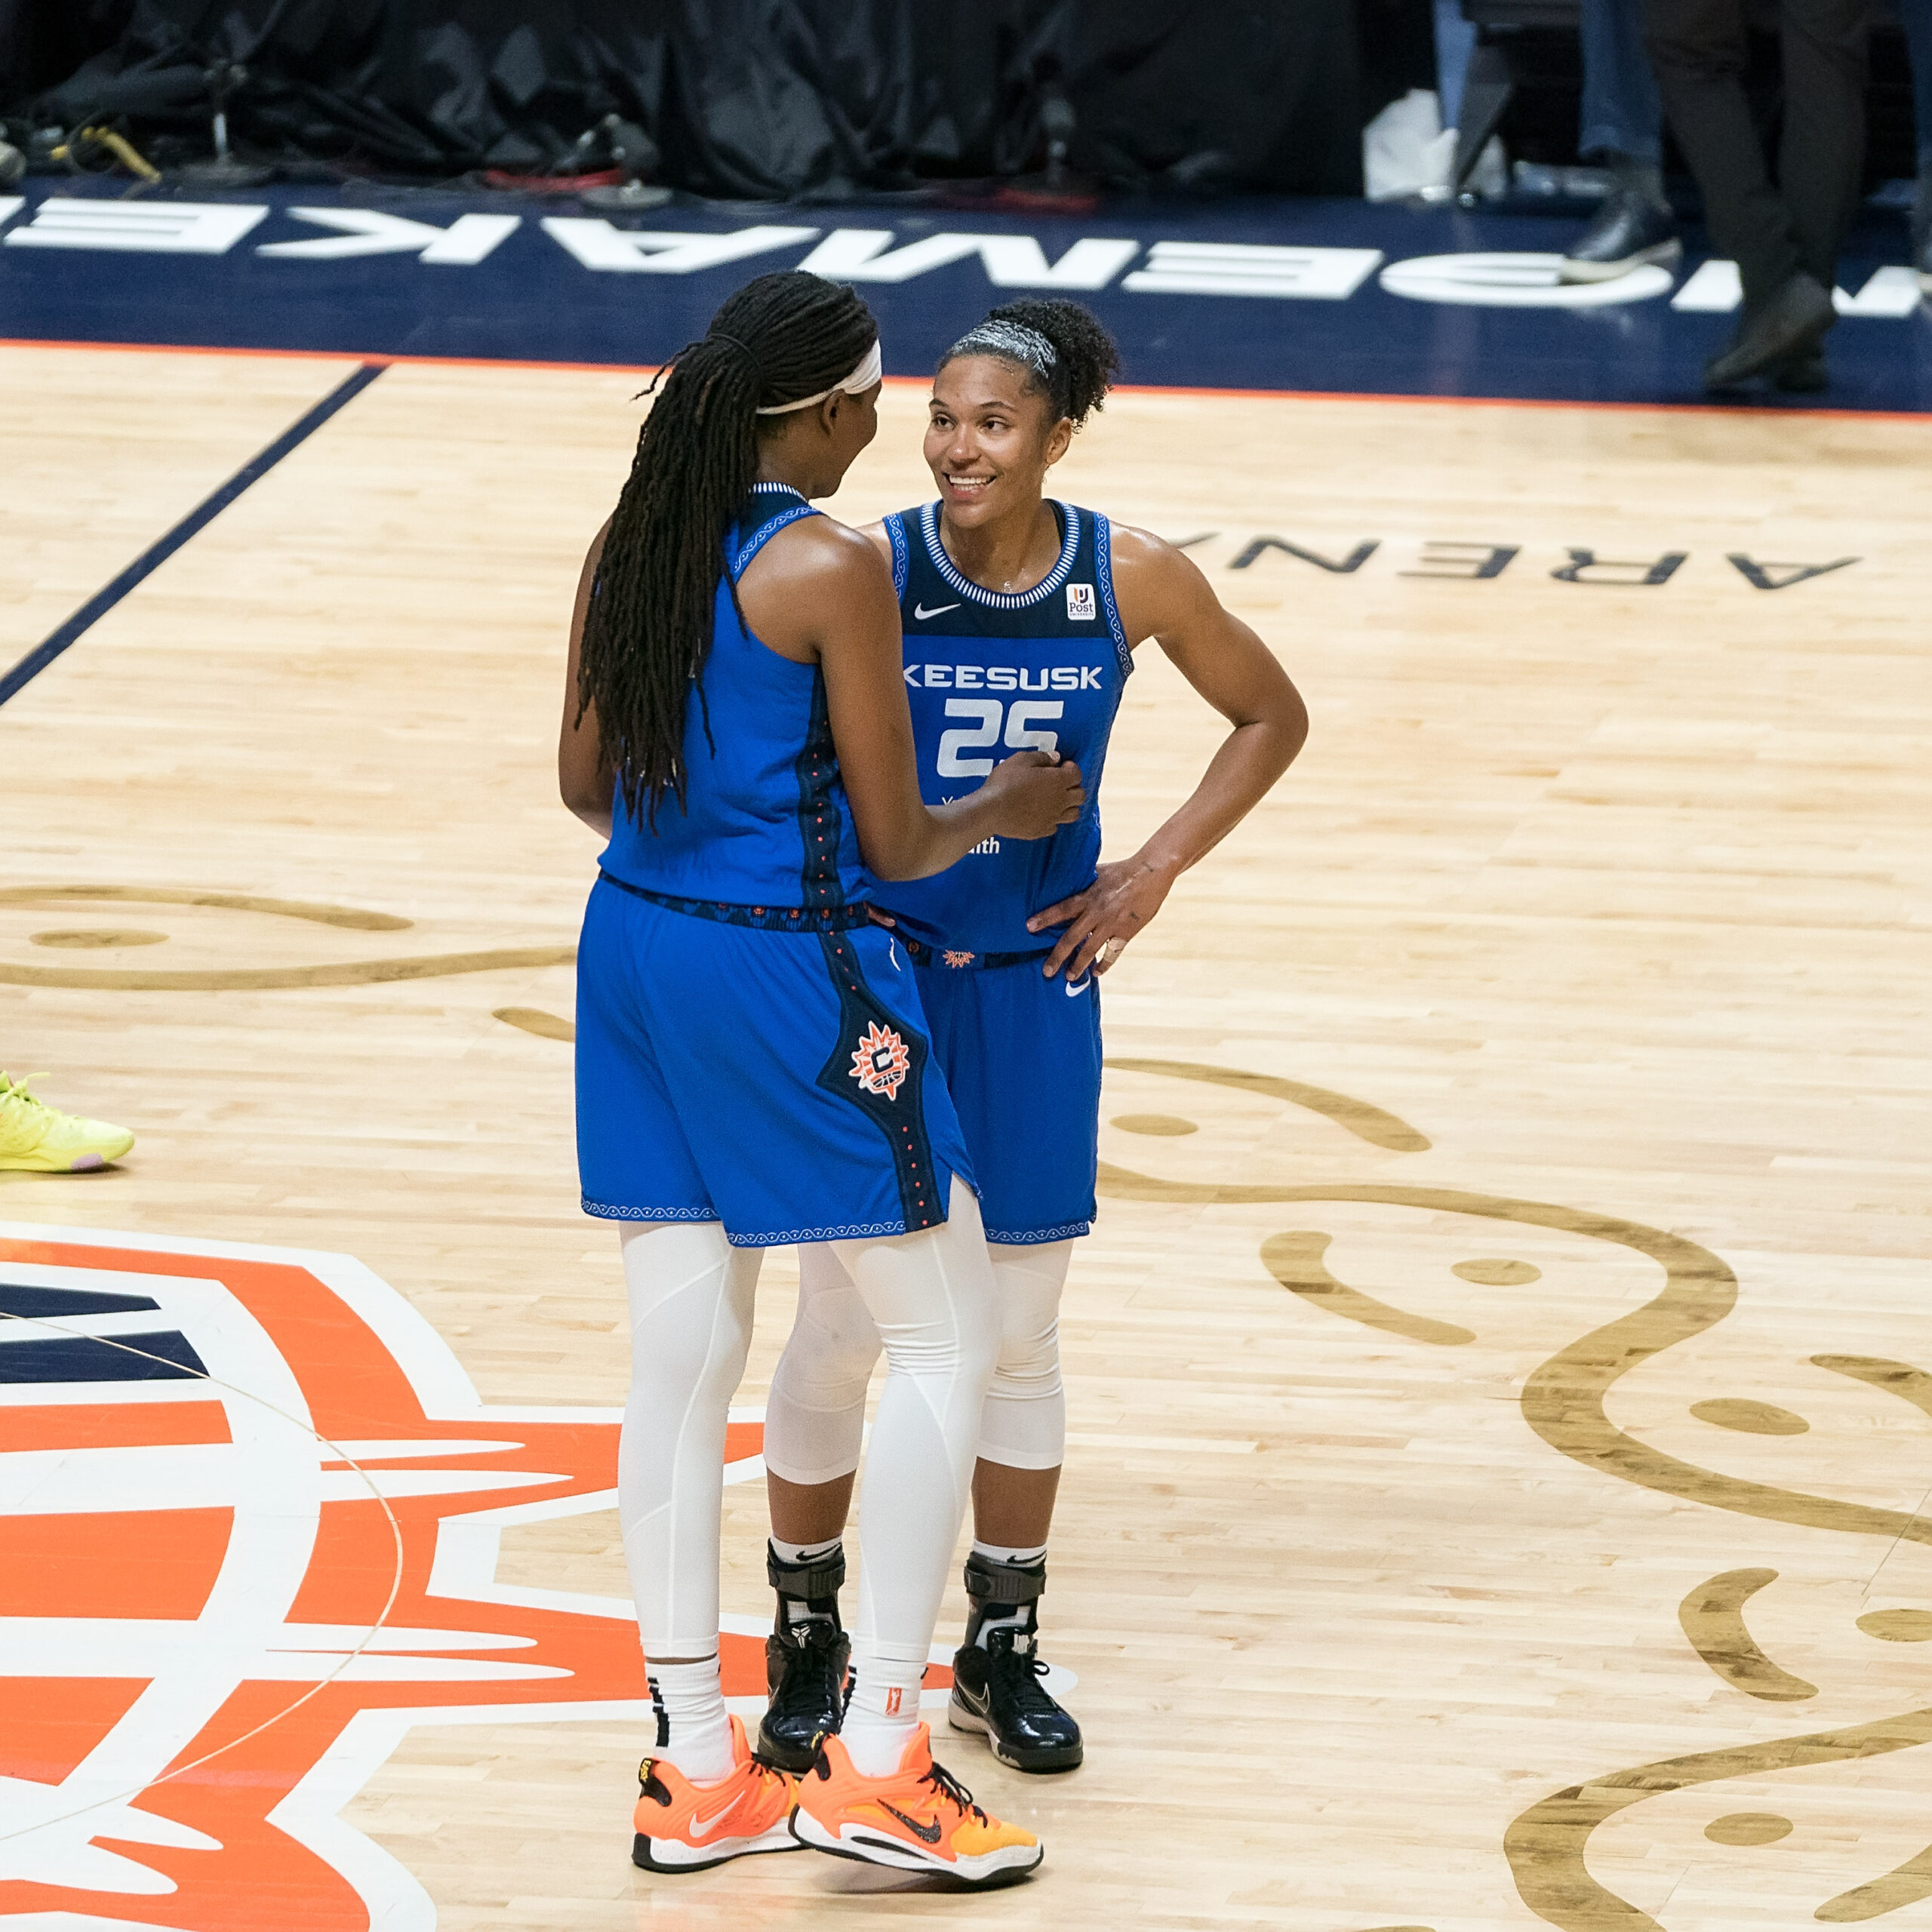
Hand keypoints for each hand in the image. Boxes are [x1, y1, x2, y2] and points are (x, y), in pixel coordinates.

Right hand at [981, 750, 1084, 841]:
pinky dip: (1053, 819)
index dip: (1071, 768)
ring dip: (1068, 806)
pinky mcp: (1042, 831)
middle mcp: (1060, 801)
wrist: (991, 811)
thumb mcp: (1021, 760)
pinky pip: (1055, 826)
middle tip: (1060, 783)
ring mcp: (1052, 818)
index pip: (1077, 774)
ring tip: (1056, 800)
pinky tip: (1042, 814)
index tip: (1062, 766)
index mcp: (1058, 781)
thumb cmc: (1005, 782)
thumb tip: (1056, 757)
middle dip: (1073, 787)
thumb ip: (1042, 757)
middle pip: (1080, 795)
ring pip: (1073, 814)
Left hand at [1028, 853, 1176, 978]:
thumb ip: (1082, 882)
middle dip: (1057, 956)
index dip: (1045, 918)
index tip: (1029, 928)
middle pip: (1071, 938)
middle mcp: (1097, 912)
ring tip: (1069, 976)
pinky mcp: (1126, 932)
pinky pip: (1113, 953)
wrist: (1151, 873)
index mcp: (1088, 896)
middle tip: (1046, 971)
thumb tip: (1064, 882)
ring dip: (1078, 965)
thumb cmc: (1123, 870)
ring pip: (1090, 950)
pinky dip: (1104, 964)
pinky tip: (1096, 972)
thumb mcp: (1098, 872)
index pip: (1061, 909)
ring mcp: (1111, 924)